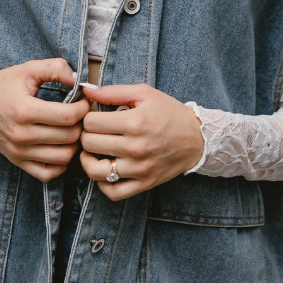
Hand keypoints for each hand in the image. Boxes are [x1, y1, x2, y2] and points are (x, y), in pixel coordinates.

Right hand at [0, 59, 89, 181]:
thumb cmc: (3, 84)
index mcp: (24, 110)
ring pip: (63, 157)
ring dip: (75, 144)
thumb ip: (55, 68)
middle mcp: (21, 135)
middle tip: (81, 114)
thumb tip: (79, 80)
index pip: (67, 116)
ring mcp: (19, 151)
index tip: (84, 100)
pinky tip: (62, 147)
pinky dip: (60, 164)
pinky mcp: (17, 161)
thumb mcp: (28, 69)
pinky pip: (48, 174)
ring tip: (73, 129)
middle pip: (68, 137)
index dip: (83, 108)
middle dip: (81, 124)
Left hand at [79, 83, 204, 199]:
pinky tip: (105, 170)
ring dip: (88, 160)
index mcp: (134, 122)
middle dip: (86, 135)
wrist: (197, 138)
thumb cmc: (169, 112)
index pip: (91, 122)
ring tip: (93, 151)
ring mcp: (140, 169)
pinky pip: (113, 192)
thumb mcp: (144, 94)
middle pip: (90, 144)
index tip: (94, 116)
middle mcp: (135, 148)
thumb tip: (86, 89)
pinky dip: (102, 184)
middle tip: (94, 131)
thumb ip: (113, 91)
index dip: (88, 116)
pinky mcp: (144, 183)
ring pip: (96, 171)